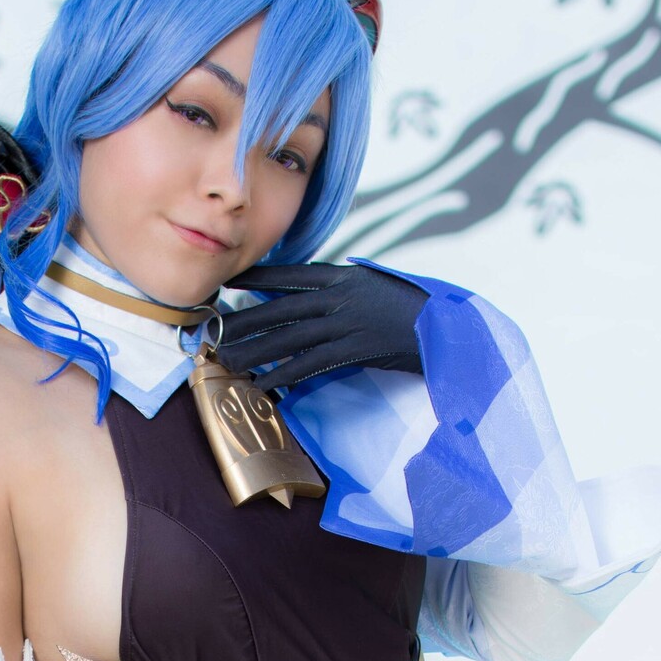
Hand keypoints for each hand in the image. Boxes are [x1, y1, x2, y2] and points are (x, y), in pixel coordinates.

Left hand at [217, 262, 427, 391]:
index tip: (233, 281)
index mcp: (344, 277)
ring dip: (256, 351)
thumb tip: (324, 289)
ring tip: (229, 361)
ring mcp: (345, 324)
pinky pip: (310, 364)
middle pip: (280, 308)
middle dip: (245, 320)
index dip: (260, 278)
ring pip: (288, 337)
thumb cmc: (415, 306)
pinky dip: (284, 375)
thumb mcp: (379, 284)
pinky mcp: (353, 350)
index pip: (292, 276)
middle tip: (215, 331)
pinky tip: (263, 384)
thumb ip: (348, 286)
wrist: (445, 326)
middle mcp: (339, 297)